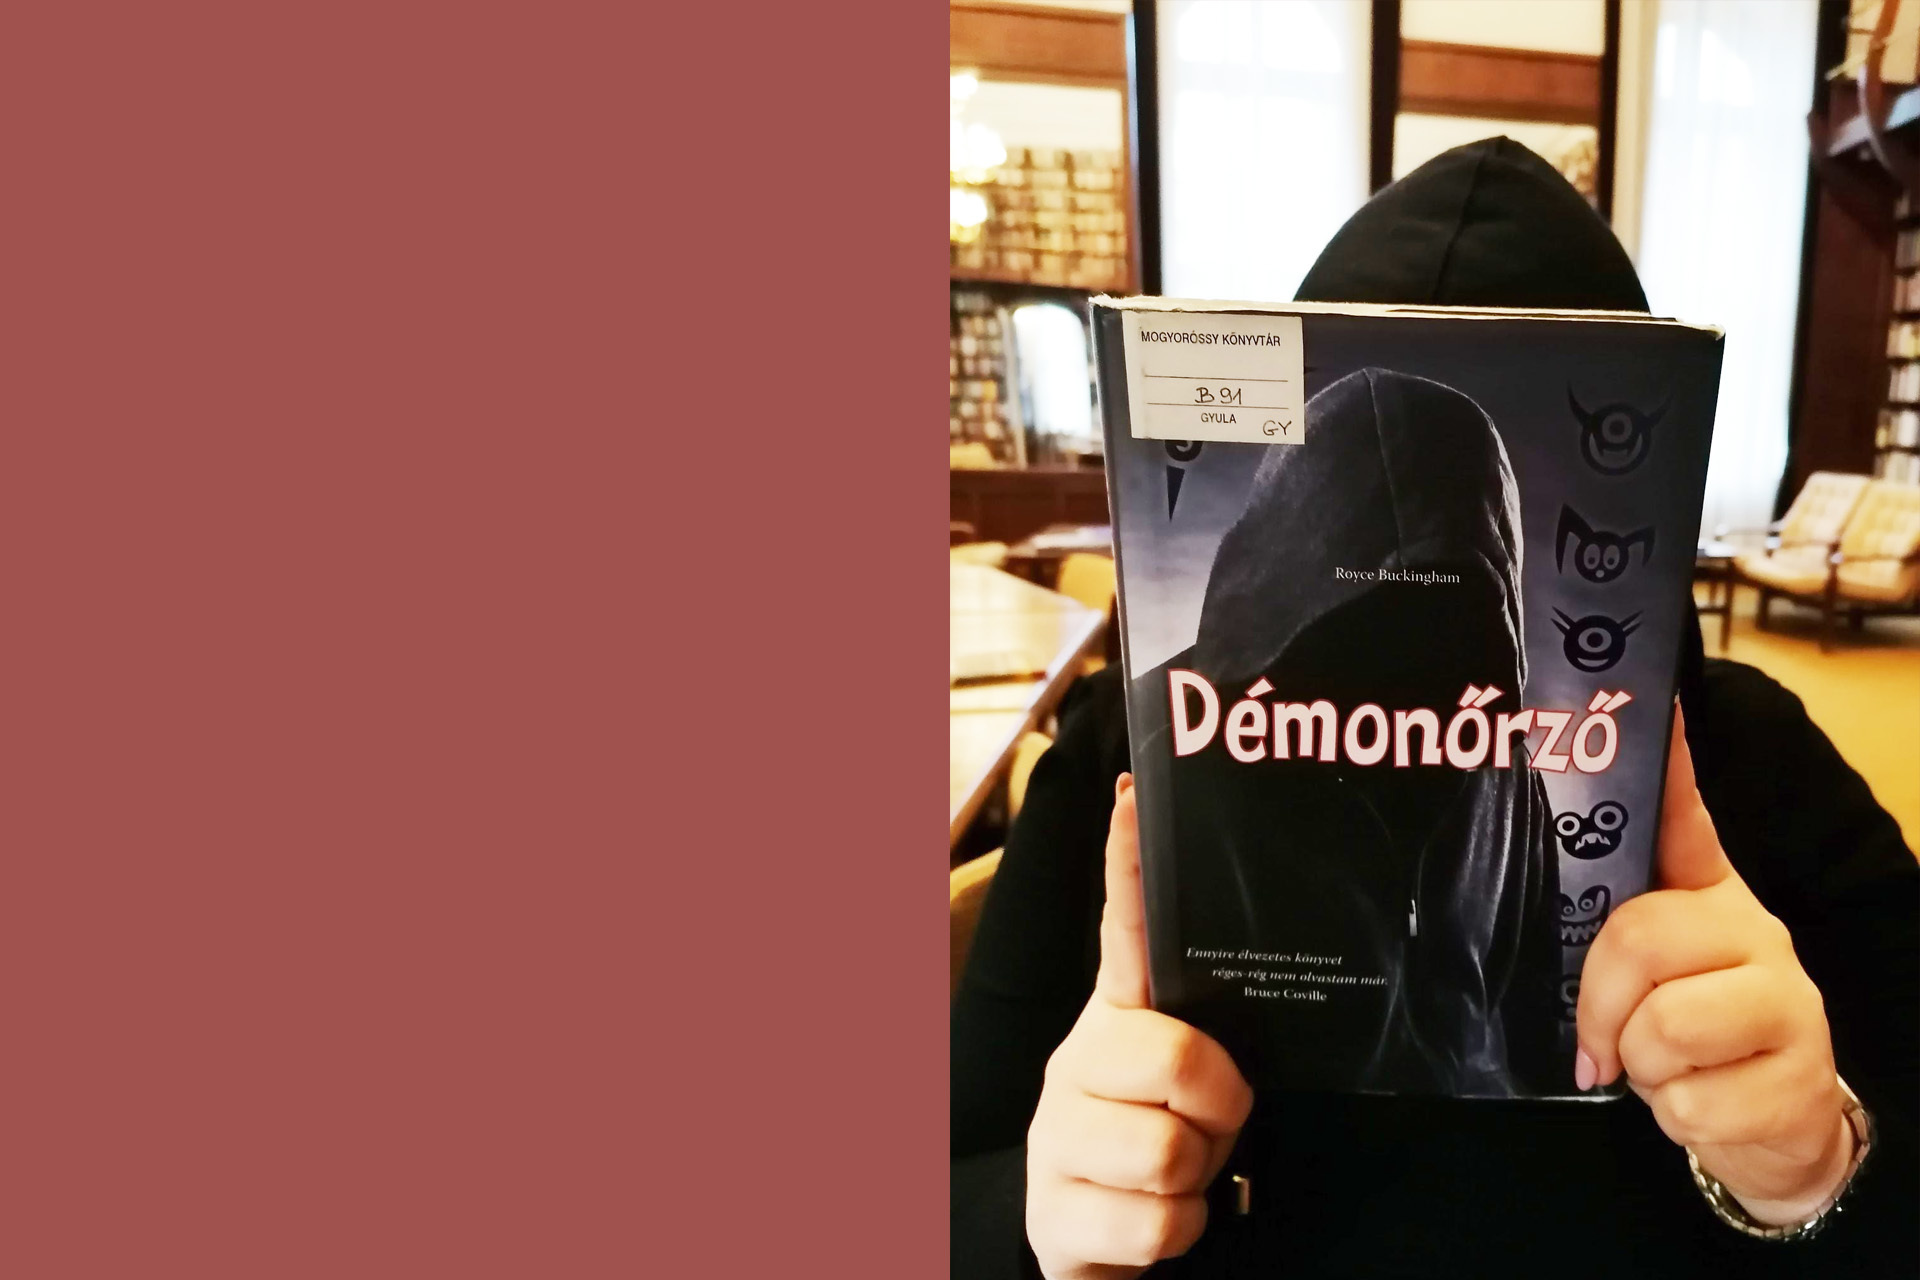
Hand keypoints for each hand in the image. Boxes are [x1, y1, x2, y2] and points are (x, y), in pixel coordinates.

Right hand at [1025, 775, 1253, 1279]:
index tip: (1132, 794)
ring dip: (1198, 1176)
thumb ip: (1209, 1035)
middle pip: (1177, 1056)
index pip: (1123, 931)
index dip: (1127, 864)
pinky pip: (1158, 1223)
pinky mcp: (1054, 1213)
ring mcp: (1056, 1136)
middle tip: (1212, 1119)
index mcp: (1114, 1018)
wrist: (1092, 1239)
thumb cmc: (1158, 1140)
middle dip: (1221, 1104)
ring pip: (1169, 1151)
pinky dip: (1177, 1231)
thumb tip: (1267, 984)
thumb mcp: (1185, 1085)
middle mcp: (1076, 1063)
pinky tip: (1150, 1216)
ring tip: (1176, 1173)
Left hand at [1576, 706, 1852, 1225]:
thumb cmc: (1691, 1034)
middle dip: (1602, 1007)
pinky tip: (1702, 1100)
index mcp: (1708, 895)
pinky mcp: (1799, 1079)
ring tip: (1662, 1067)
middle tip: (1606, 1041)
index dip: (1667, 765)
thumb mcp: (1650, 974)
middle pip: (1639, 940)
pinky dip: (1675, 1115)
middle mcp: (1754, 930)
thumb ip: (1608, 924)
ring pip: (1662, 1028)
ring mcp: (1789, 1001)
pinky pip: (1688, 1100)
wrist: (1773, 1127)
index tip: (1653, 705)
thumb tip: (1544, 871)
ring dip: (1640, 1066)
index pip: (1685, 819)